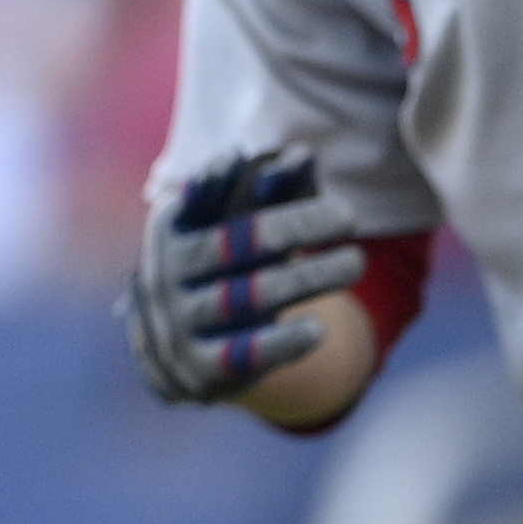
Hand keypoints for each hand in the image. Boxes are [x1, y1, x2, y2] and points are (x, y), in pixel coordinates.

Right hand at [125, 146, 370, 405]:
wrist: (176, 349)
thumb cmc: (219, 265)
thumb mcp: (233, 225)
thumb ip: (266, 191)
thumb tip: (302, 155)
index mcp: (170, 229)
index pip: (203, 199)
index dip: (222, 180)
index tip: (265, 159)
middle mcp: (166, 274)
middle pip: (237, 245)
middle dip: (297, 226)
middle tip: (351, 216)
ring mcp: (180, 324)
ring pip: (249, 297)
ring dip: (307, 278)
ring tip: (357, 262)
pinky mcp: (202, 368)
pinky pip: (244, 353)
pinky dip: (282, 342)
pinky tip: (320, 329)